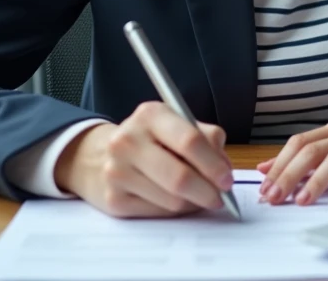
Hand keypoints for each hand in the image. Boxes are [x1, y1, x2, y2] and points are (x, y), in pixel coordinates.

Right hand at [55, 101, 233, 218]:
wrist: (100, 155)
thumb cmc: (152, 139)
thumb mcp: (178, 124)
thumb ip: (207, 139)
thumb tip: (224, 170)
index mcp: (150, 115)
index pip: (189, 141)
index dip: (214, 165)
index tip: (227, 179)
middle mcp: (128, 140)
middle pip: (179, 177)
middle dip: (207, 192)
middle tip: (220, 197)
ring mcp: (117, 171)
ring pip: (171, 200)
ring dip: (192, 203)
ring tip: (197, 195)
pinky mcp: (113, 199)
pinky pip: (158, 213)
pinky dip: (174, 210)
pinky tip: (174, 199)